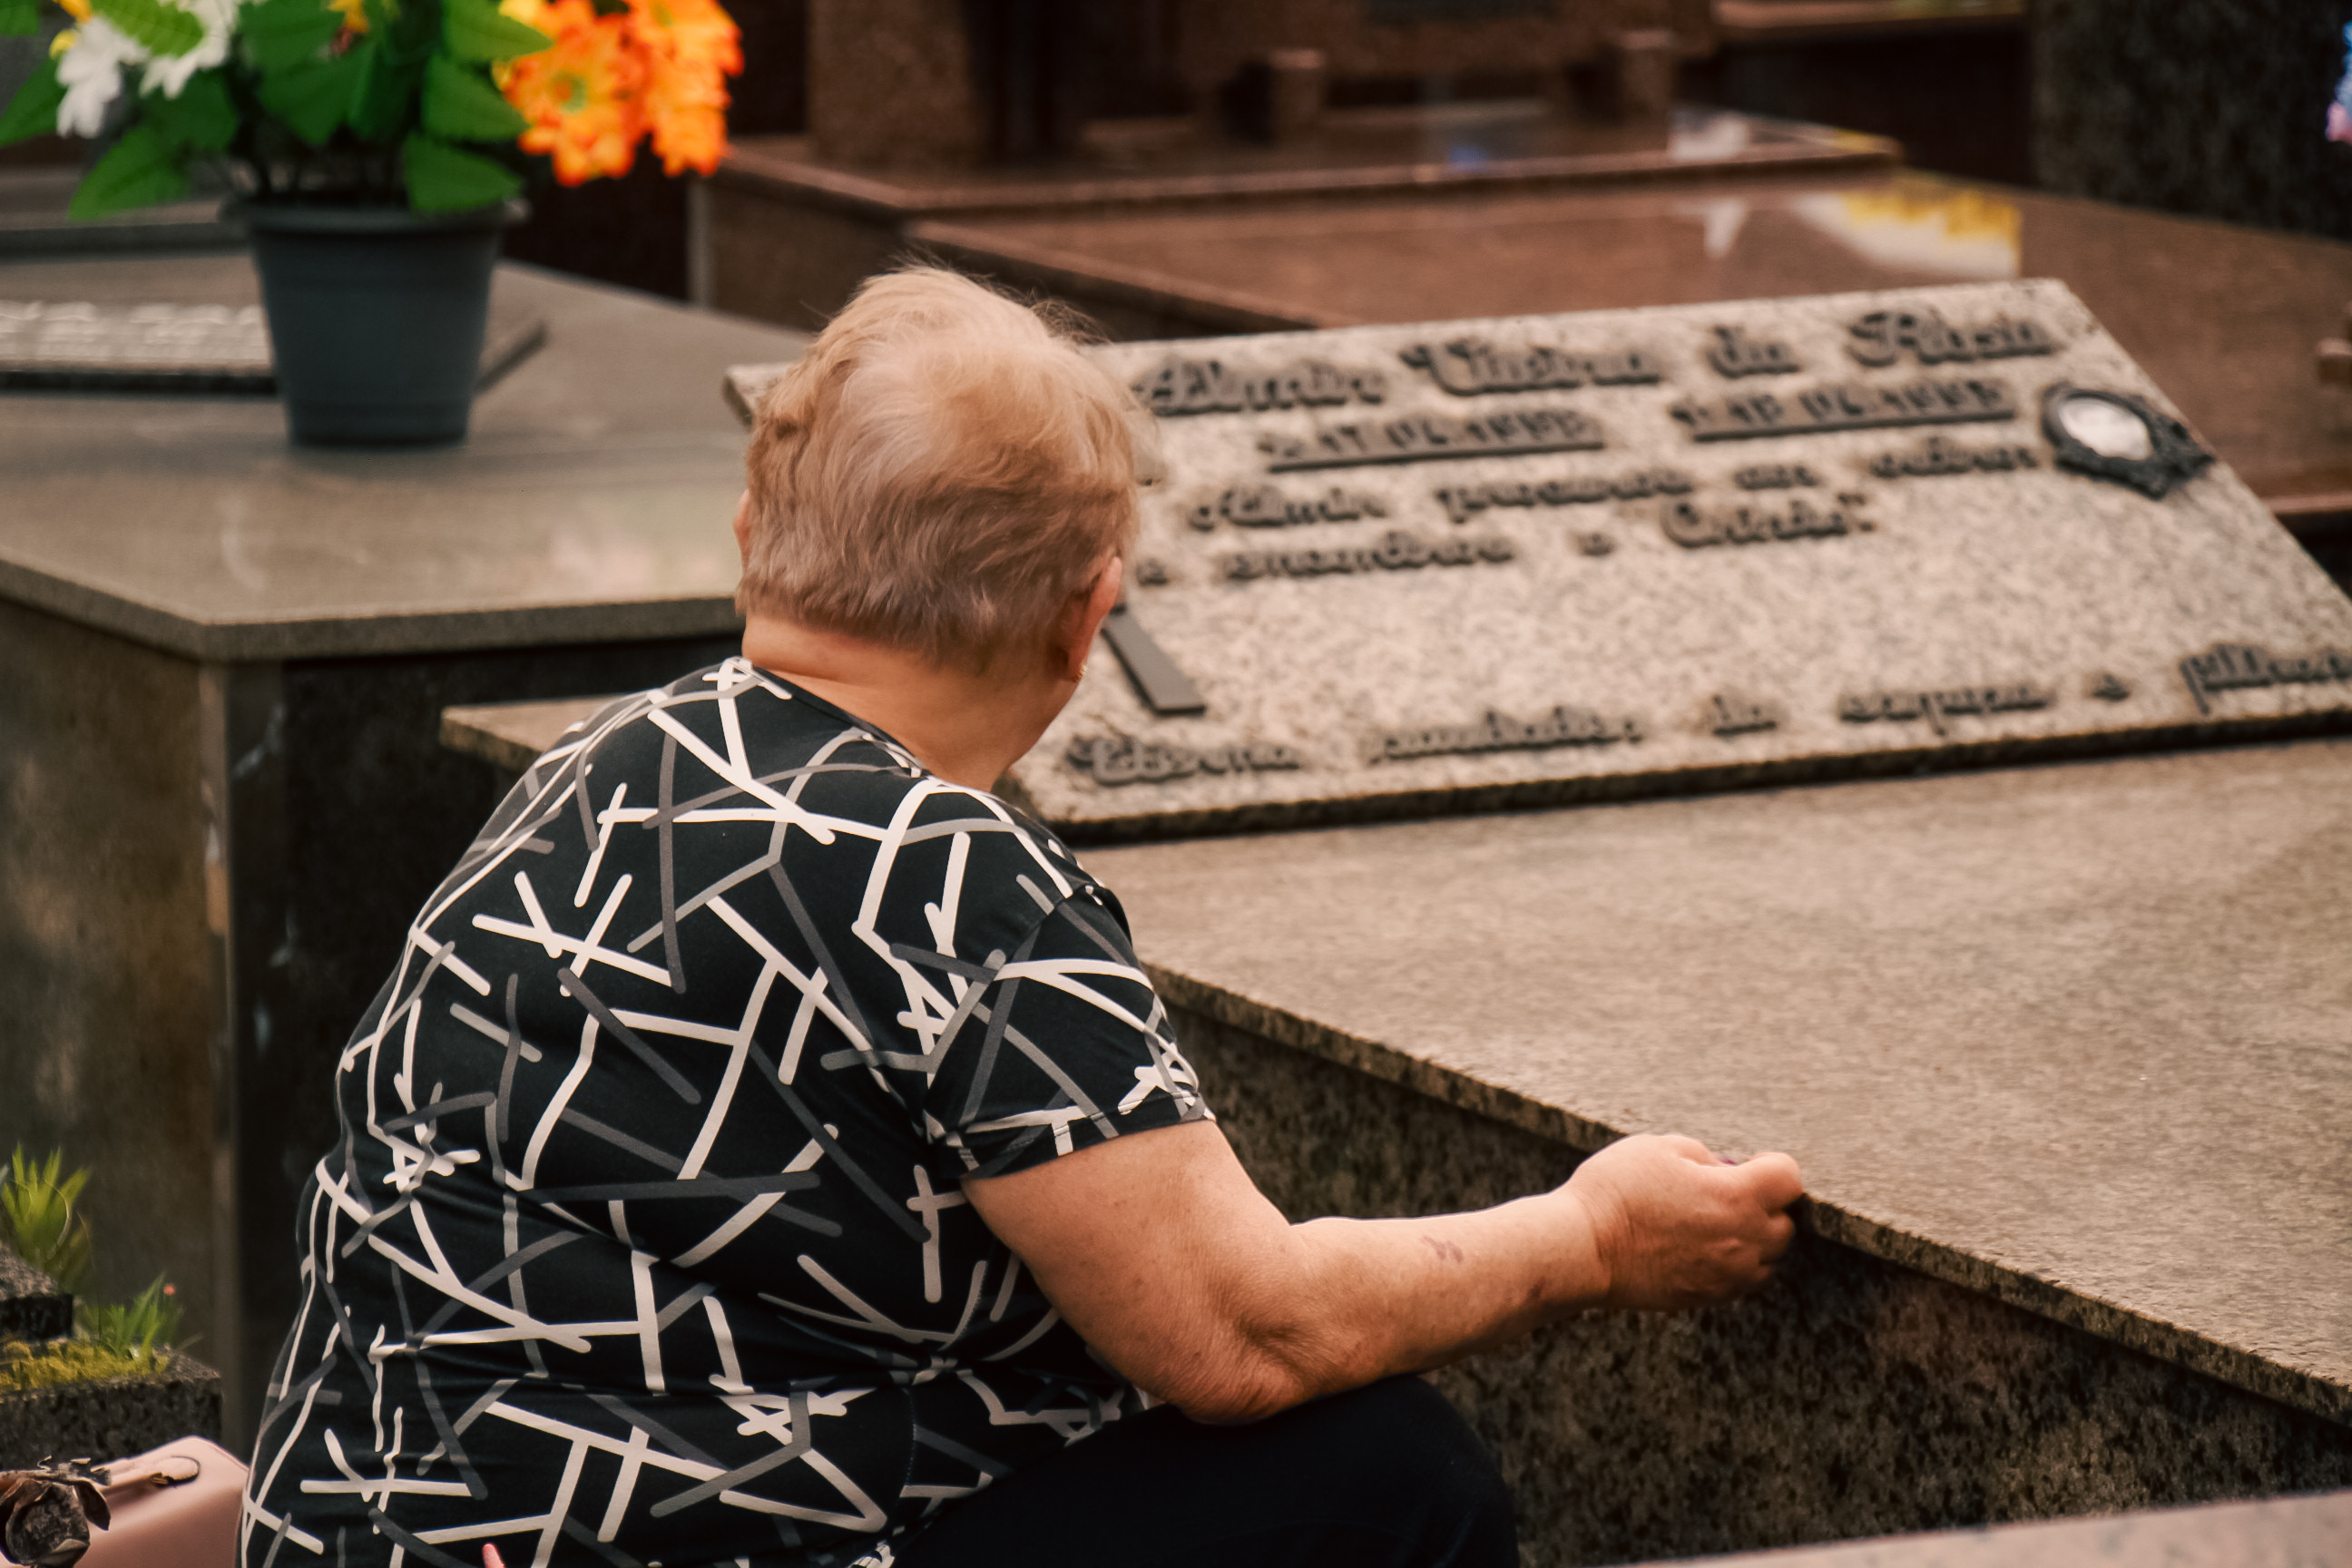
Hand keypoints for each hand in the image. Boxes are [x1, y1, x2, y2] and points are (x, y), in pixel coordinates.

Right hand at [1564, 1134, 1802, 1309]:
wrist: (1583, 1247)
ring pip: (1768, 1259)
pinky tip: (1702, 1247)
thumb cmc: (1616, 1191)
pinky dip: (1734, 1264)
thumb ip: (1703, 1156)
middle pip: (1784, 1224)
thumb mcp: (1659, 1147)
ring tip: (1719, 1223)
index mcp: (1736, 1196)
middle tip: (1730, 1192)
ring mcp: (1726, 1274)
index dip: (1772, 1165)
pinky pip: (1741, 1281)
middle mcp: (1742, 1240)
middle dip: (1766, 1204)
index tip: (1750, 1163)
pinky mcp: (1707, 1297)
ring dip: (1755, 1239)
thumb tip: (1719, 1170)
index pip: (1789, 1179)